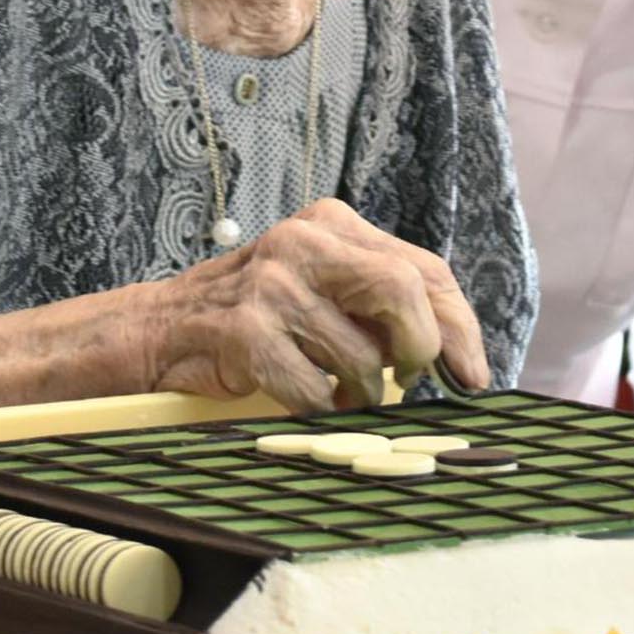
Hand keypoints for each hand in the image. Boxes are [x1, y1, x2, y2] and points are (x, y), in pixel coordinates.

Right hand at [140, 199, 488, 409]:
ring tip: (338, 391)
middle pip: (403, 291)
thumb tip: (456, 355)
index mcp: (333, 224)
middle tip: (412, 382)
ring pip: (361, 356)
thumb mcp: (325, 287)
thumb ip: (383, 304)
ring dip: (361, 393)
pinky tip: (306, 398)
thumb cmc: (260, 315)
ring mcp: (271, 285)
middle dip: (421, 349)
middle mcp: (303, 243)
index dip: (459, 326)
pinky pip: (315, 391)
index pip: (424, 269)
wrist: (162, 329)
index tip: (471, 374)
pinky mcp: (245, 332)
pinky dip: (320, 408)